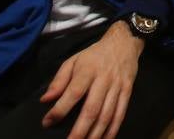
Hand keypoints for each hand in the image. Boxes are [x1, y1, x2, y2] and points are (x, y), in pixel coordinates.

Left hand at [39, 21, 142, 138]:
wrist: (124, 42)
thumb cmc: (94, 55)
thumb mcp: (73, 60)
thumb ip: (59, 80)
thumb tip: (45, 100)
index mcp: (87, 70)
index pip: (74, 92)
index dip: (60, 109)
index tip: (48, 122)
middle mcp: (103, 79)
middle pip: (92, 109)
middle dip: (80, 130)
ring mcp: (117, 86)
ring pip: (106, 114)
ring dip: (96, 134)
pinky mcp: (128, 91)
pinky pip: (120, 113)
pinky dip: (113, 129)